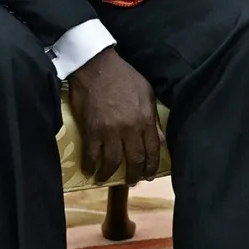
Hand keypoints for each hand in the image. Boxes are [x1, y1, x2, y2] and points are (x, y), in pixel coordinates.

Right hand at [68, 48, 159, 184]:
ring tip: (106, 178)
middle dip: (134, 174)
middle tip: (131, 181)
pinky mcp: (90, 131)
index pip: (152, 150)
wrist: (97, 67)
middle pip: (134, 160)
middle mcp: (129, 129)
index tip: (149, 175)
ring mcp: (109, 131)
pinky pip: (91, 155)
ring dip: (109, 174)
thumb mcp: (147, 93)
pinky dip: (90, 166)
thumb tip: (158, 138)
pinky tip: (90, 171)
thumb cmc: (124, 76)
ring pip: (112, 162)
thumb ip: (152, 117)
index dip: (151, 166)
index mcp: (145, 119)